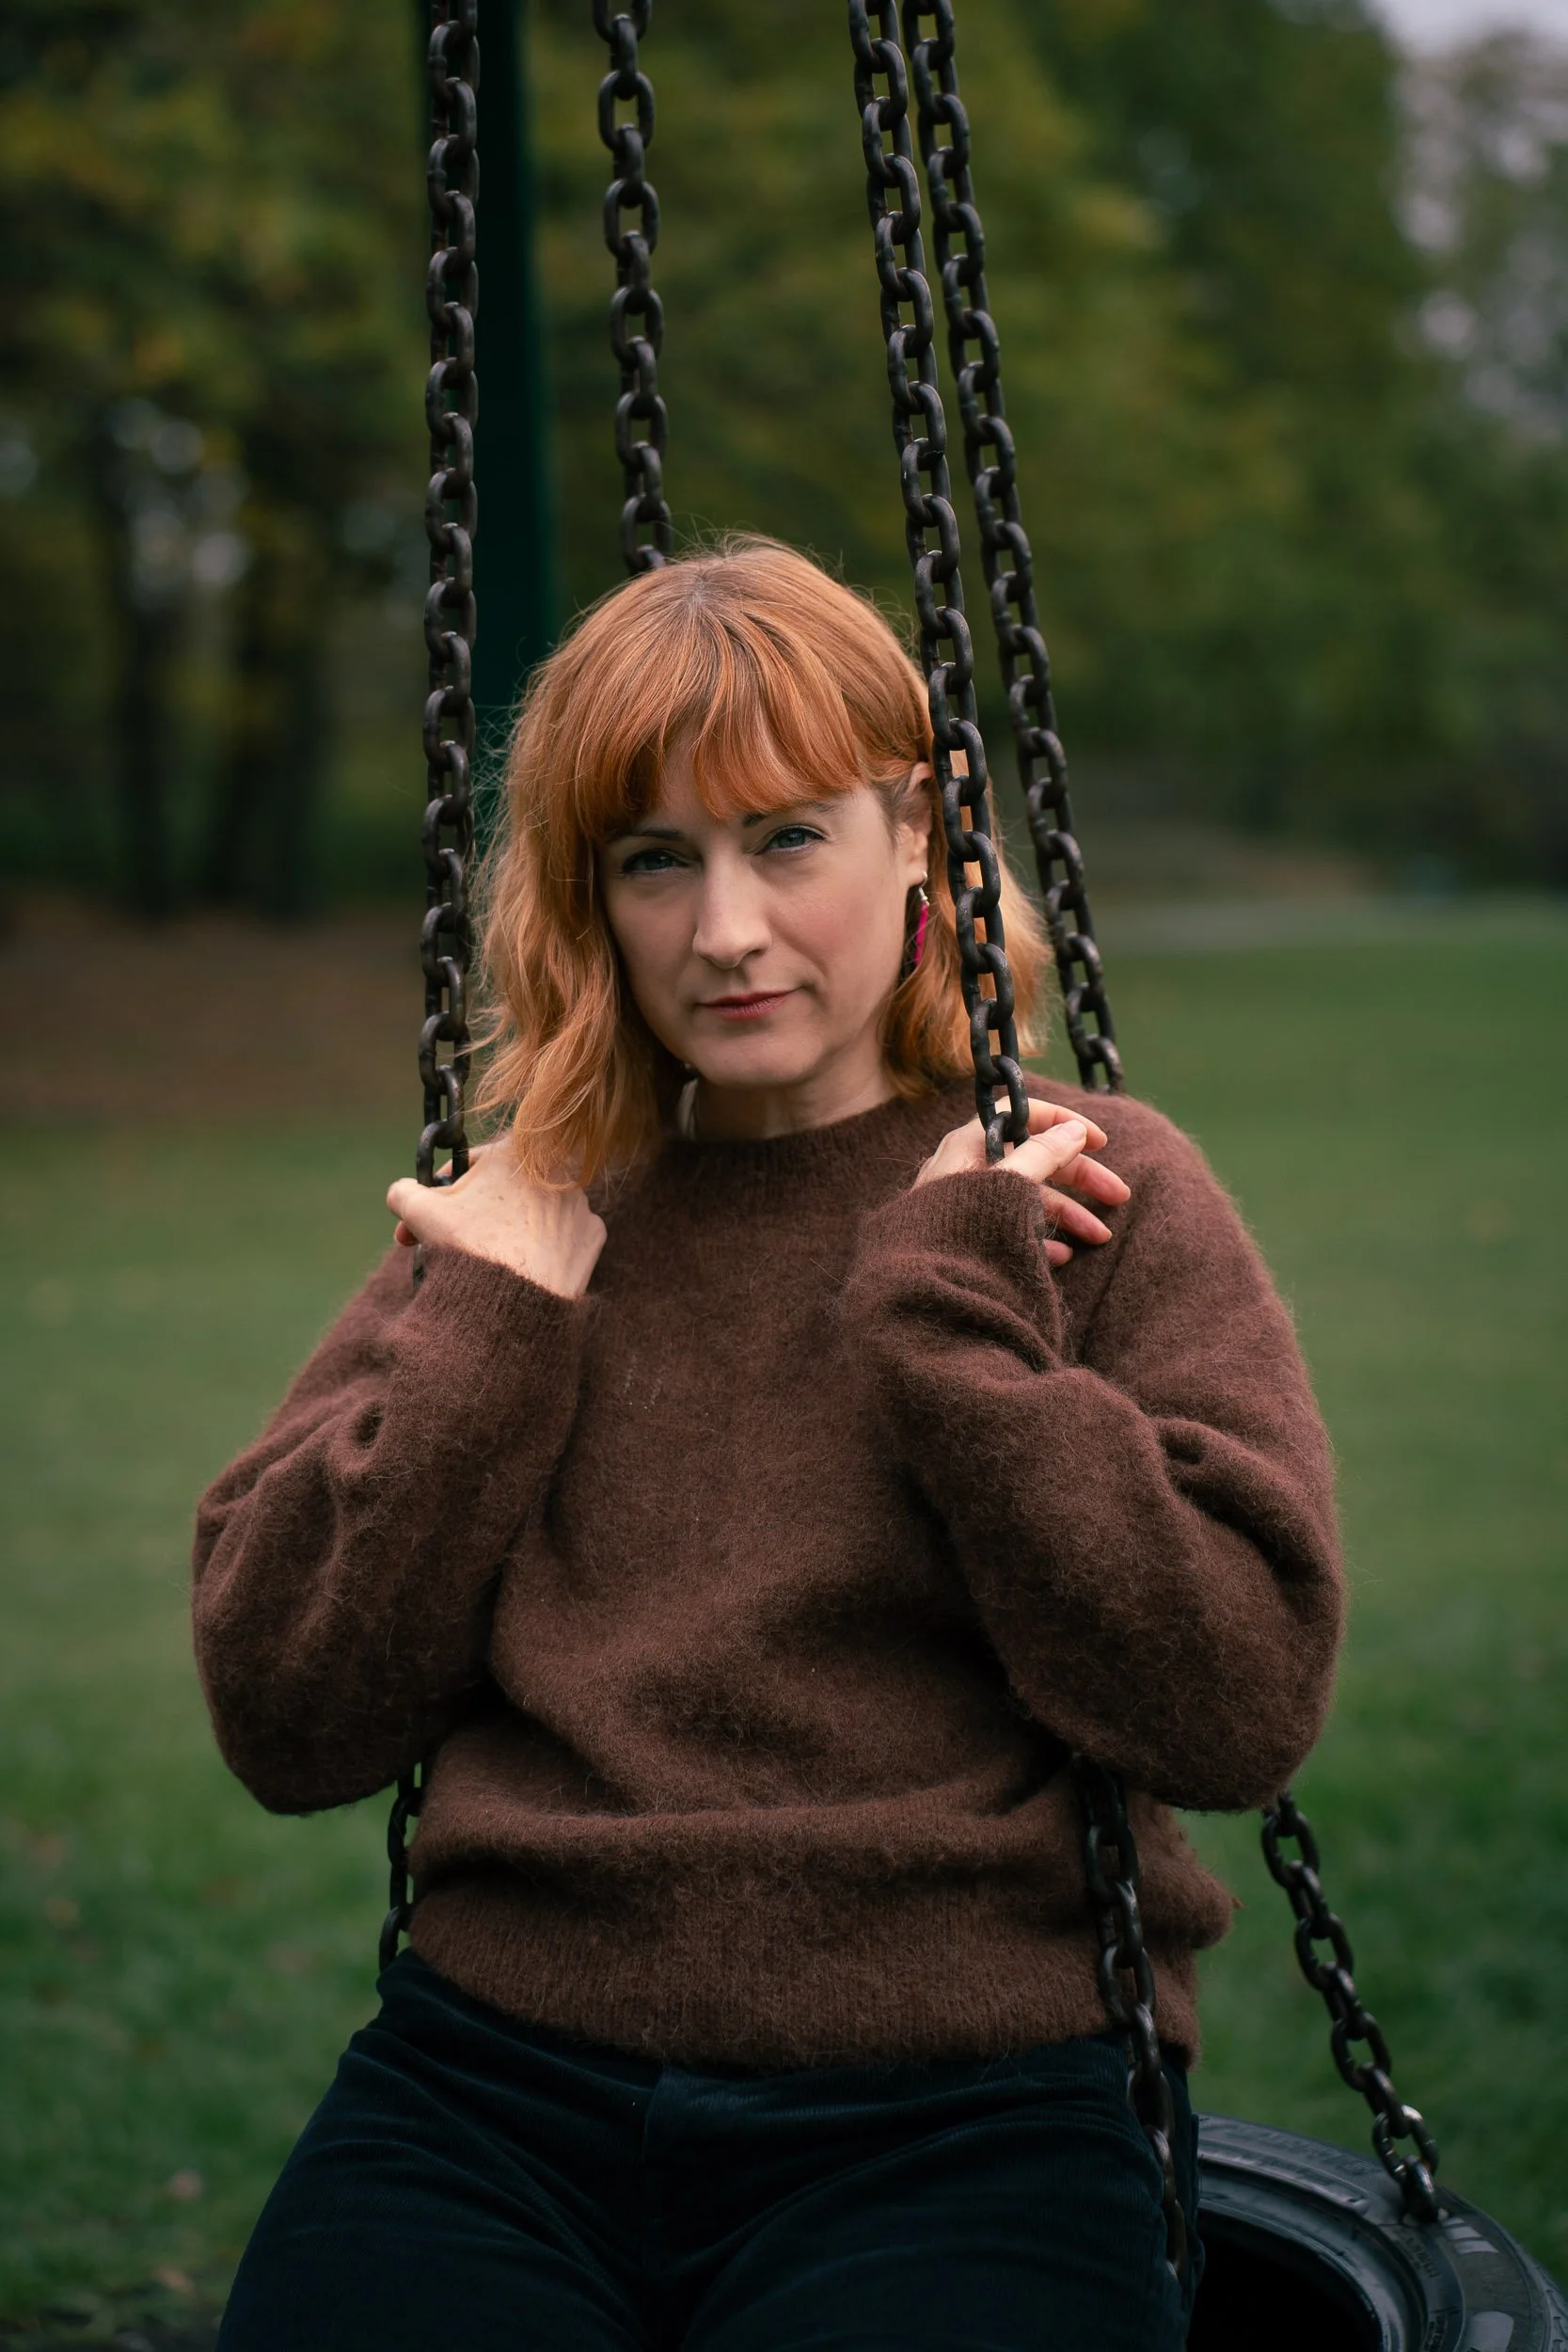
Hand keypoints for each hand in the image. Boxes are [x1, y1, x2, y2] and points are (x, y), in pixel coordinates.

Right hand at [386, 1142, 606, 1299]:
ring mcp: (581, 1203)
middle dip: (472, 1212)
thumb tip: (401, 1192)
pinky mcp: (593, 1236)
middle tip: (449, 1239)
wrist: (517, 1300)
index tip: (431, 1212)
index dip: (445, 1189)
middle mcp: (559, 1168)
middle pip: (504, 1189)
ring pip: (532, 1213)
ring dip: (506, 1229)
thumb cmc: (471, 1246)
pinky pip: (559, 1238)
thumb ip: (404, 1192)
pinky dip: (539, 1249)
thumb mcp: (420, 1211)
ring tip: (484, 1257)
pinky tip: (522, 1266)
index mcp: (519, 1148)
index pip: (473, 1162)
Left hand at [913, 1098, 1129, 1267]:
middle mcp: (968, 1169)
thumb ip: (1041, 1155)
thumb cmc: (959, 1228)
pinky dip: (1040, 1238)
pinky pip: (1012, 1229)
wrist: (917, 1292)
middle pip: (1035, 1160)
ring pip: (1028, 1198)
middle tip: (1119, 1196)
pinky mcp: (970, 1237)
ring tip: (1099, 1237)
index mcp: (970, 1144)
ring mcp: (969, 1205)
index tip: (1100, 1142)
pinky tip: (1062, 1255)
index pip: (1022, 1116)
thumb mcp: (1006, 1184)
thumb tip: (1074, 1130)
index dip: (1064, 1123)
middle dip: (1080, 1178)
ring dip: (1068, 1214)